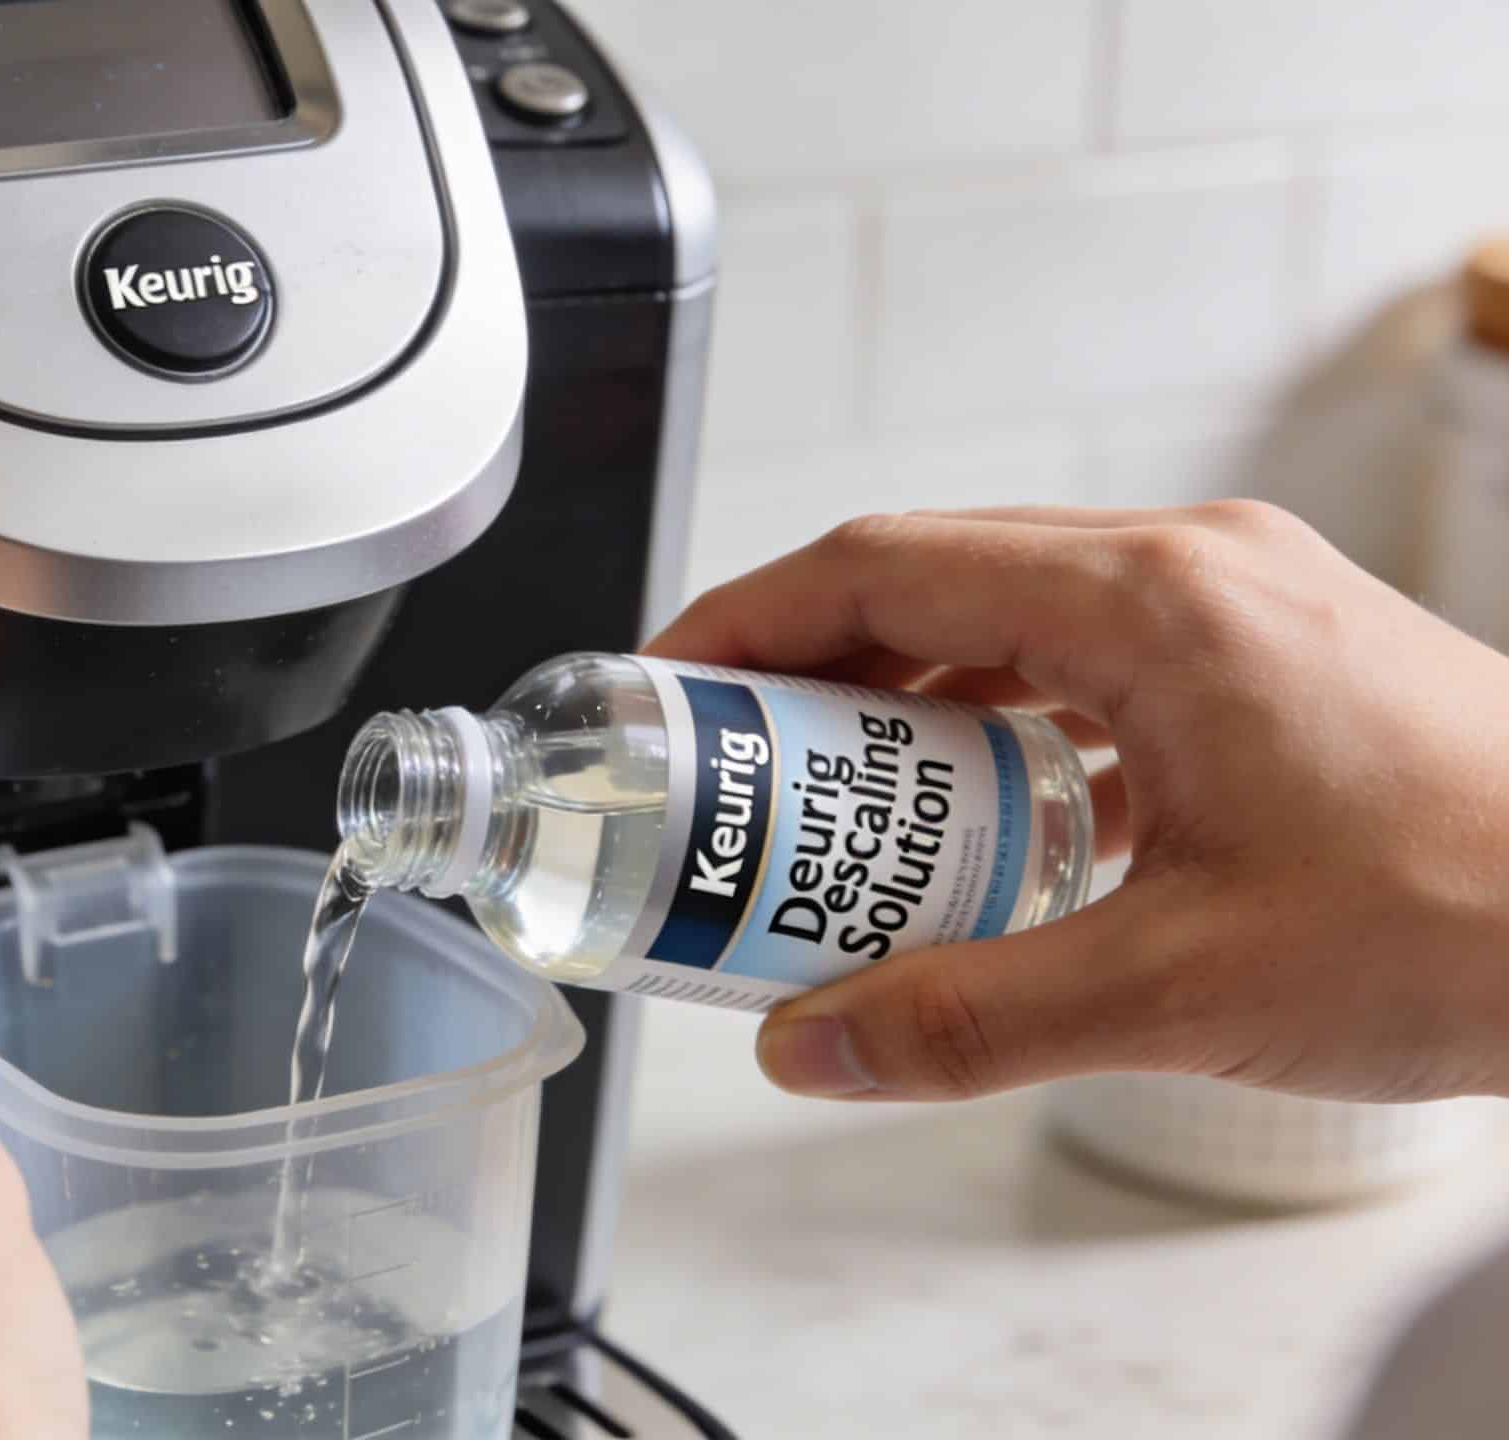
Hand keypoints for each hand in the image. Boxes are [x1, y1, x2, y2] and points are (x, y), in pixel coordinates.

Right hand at [649, 502, 1508, 1103]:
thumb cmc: (1475, 916)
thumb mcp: (1182, 985)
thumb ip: (969, 1017)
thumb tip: (813, 1046)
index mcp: (1152, 600)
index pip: (883, 563)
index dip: (748, 620)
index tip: (669, 683)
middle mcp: (1194, 569)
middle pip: (937, 577)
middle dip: (812, 669)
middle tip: (731, 769)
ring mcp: (1246, 604)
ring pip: (1016, 617)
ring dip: (912, 702)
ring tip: (836, 811)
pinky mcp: (1282, 660)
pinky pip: (1095, 660)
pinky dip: (1010, 726)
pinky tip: (991, 828)